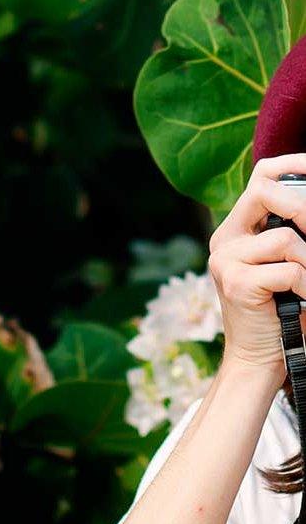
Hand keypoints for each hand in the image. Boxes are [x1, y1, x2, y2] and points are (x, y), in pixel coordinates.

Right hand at [208, 153, 305, 382]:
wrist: (258, 357)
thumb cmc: (280, 309)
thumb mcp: (284, 262)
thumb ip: (290, 232)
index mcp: (236, 230)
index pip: (261, 177)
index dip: (291, 165)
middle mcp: (225, 240)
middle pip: (265, 192)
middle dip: (302, 207)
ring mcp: (226, 261)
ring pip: (285, 239)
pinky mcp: (236, 284)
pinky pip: (288, 270)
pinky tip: (302, 300)